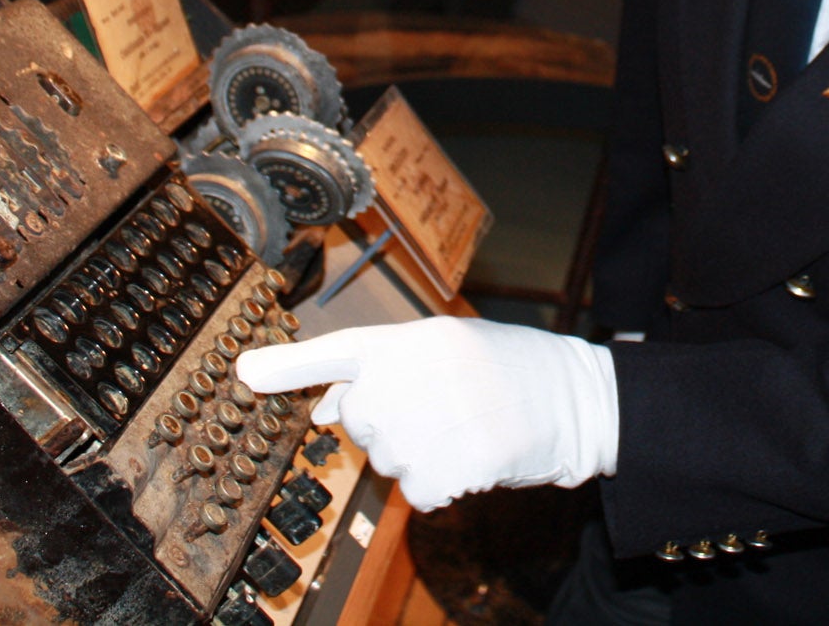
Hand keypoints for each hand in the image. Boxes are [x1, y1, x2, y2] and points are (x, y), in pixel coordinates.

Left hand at [235, 317, 618, 511]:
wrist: (583, 401)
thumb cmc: (513, 374)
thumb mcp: (449, 356)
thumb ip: (387, 373)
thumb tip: (323, 407)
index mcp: (421, 338)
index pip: (343, 350)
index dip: (292, 365)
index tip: (246, 375)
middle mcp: (426, 369)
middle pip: (362, 421)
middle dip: (390, 429)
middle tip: (441, 414)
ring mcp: (446, 414)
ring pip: (390, 461)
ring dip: (421, 460)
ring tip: (465, 431)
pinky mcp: (466, 458)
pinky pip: (421, 491)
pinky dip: (444, 488)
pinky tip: (474, 461)